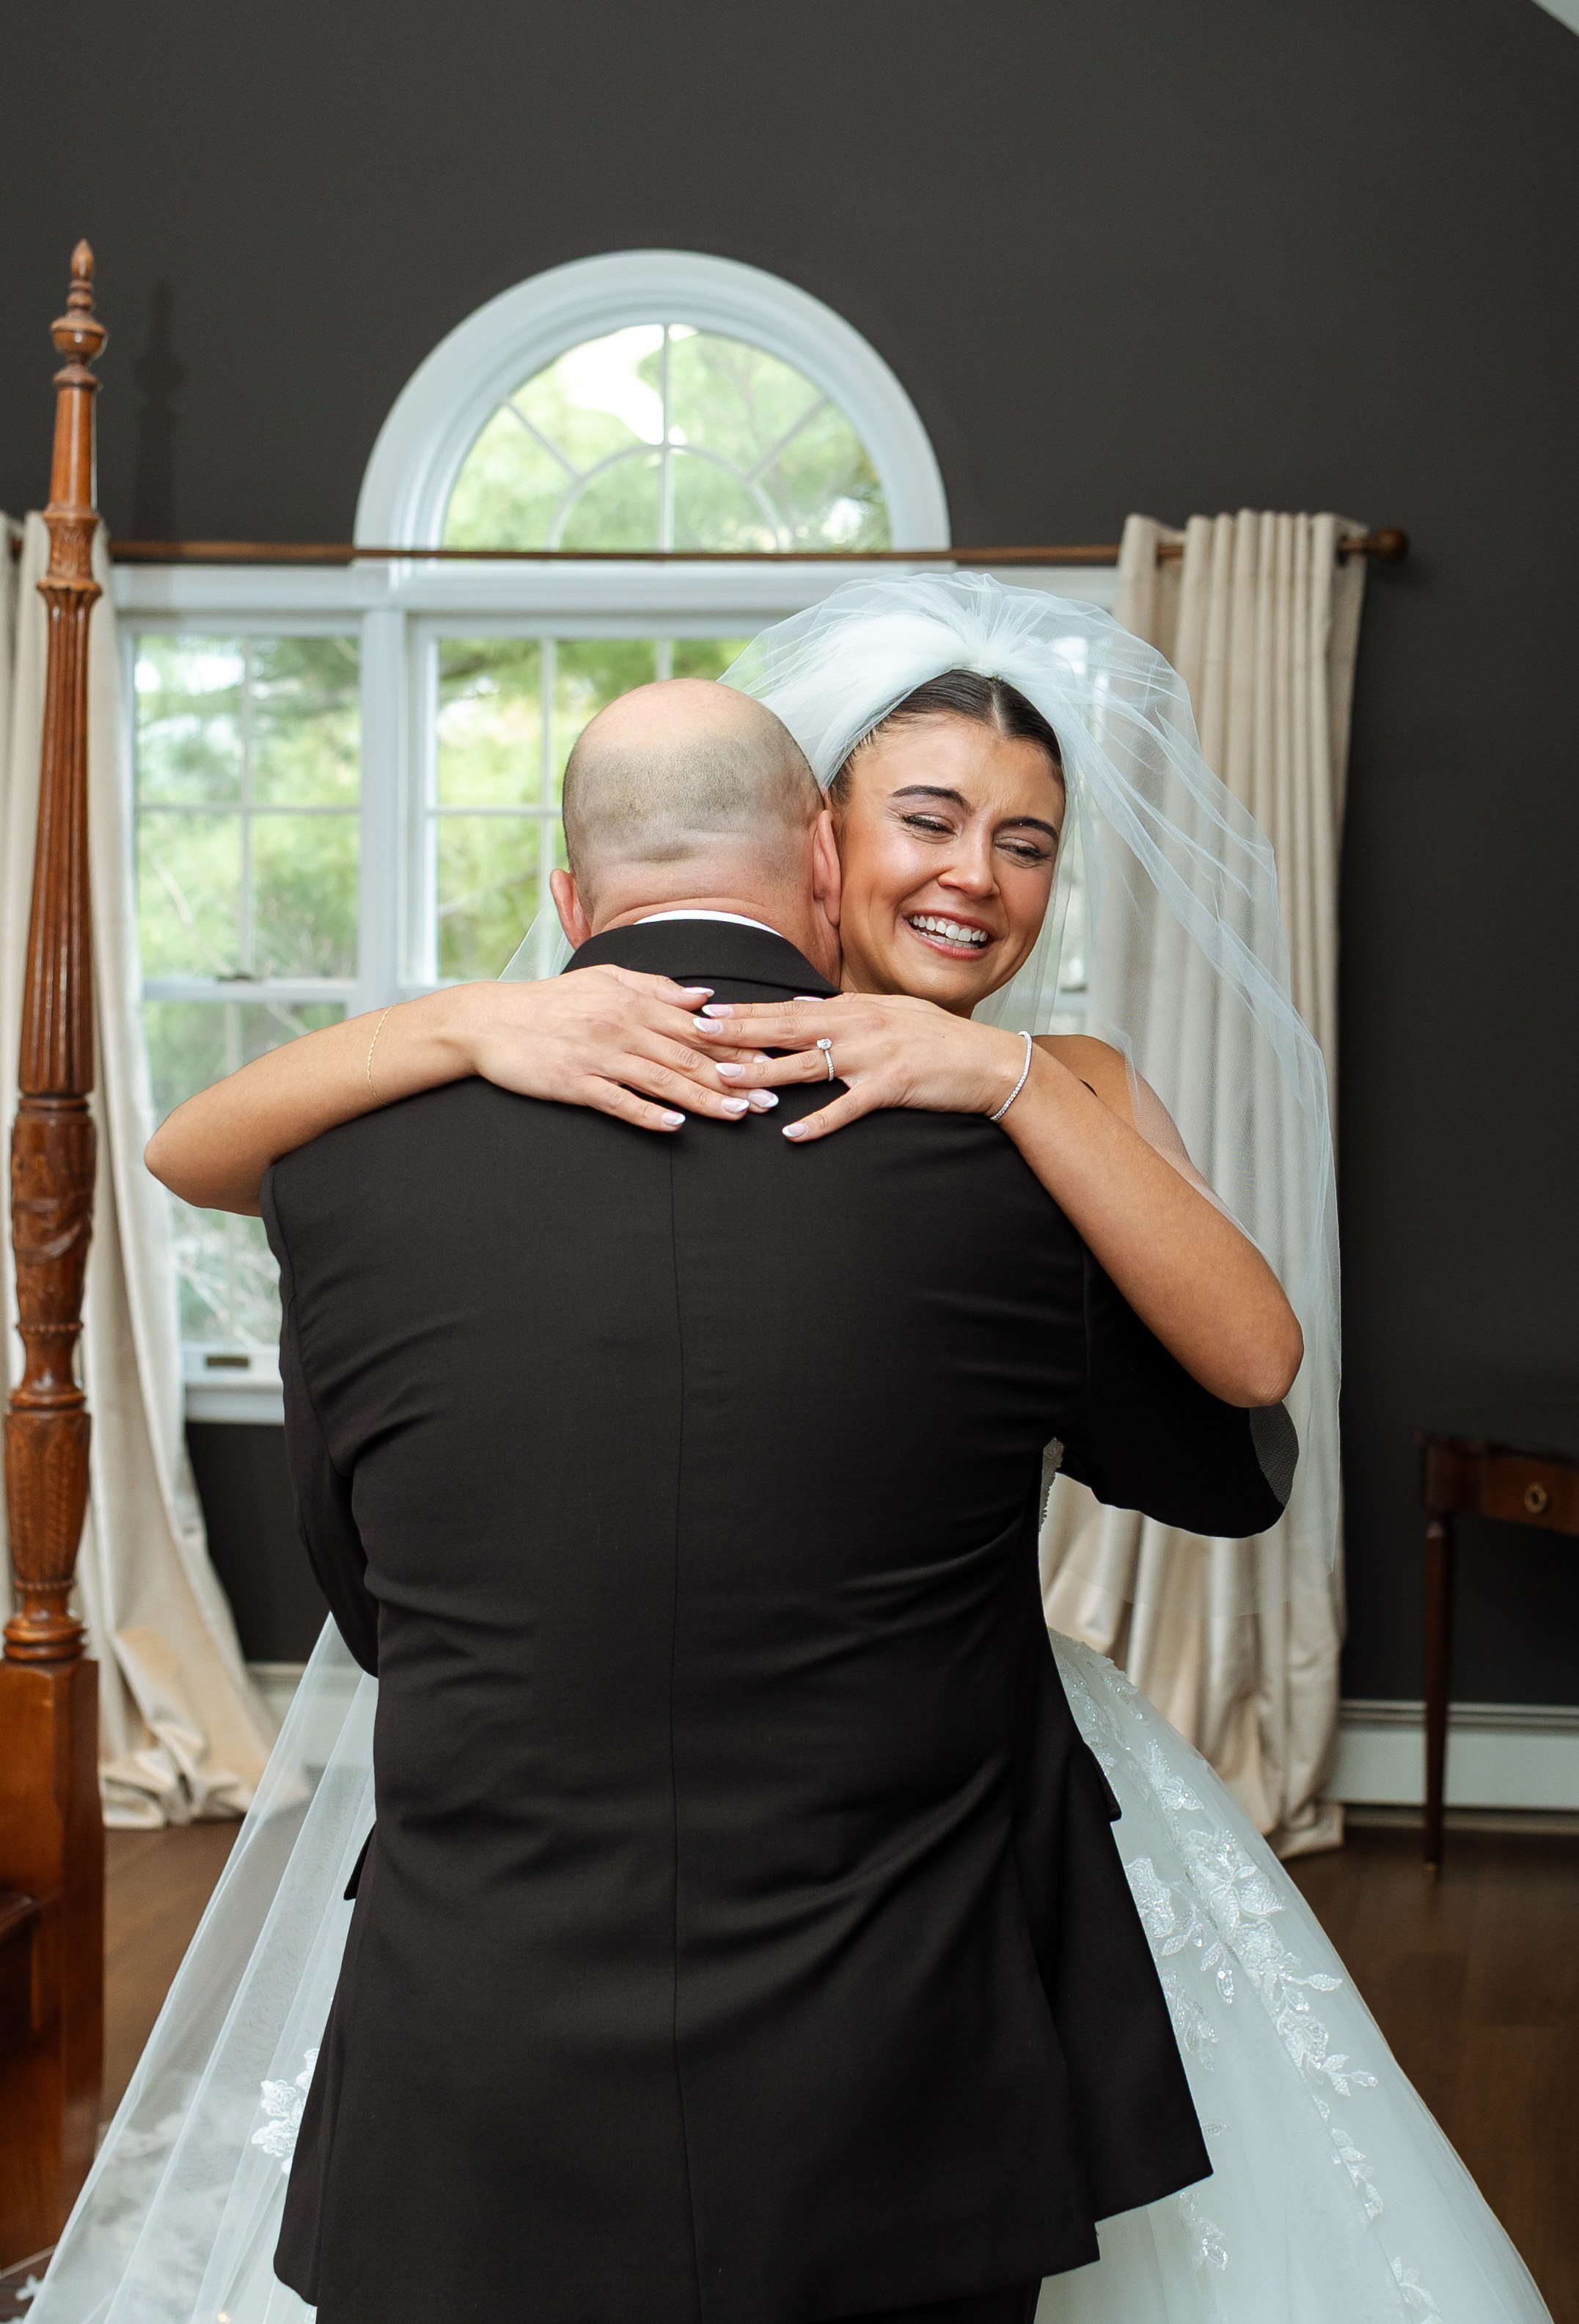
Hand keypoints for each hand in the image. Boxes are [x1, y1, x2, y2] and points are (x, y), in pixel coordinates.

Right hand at [440, 968, 781, 1132]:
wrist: (491, 1020)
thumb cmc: (553, 1001)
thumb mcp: (606, 980)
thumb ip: (658, 989)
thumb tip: (707, 997)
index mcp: (633, 1002)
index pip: (696, 1026)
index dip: (737, 1045)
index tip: (771, 1060)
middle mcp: (621, 1027)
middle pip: (687, 1056)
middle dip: (734, 1078)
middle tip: (770, 1097)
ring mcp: (598, 1057)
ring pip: (661, 1081)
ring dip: (702, 1100)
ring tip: (738, 1114)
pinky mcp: (575, 1084)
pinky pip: (618, 1103)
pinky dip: (648, 1115)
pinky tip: (675, 1127)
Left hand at [689, 993, 1029, 1140]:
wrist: (987, 1061)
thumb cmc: (939, 1037)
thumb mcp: (891, 1011)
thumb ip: (846, 1009)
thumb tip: (804, 1007)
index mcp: (854, 1008)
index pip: (788, 1009)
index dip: (746, 1010)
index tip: (707, 1009)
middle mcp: (857, 1026)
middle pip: (786, 1028)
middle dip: (739, 1030)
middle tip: (698, 1031)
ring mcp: (872, 1056)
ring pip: (806, 1064)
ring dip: (763, 1072)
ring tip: (725, 1078)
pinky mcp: (889, 1087)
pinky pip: (847, 1107)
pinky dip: (819, 1121)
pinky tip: (792, 1135)